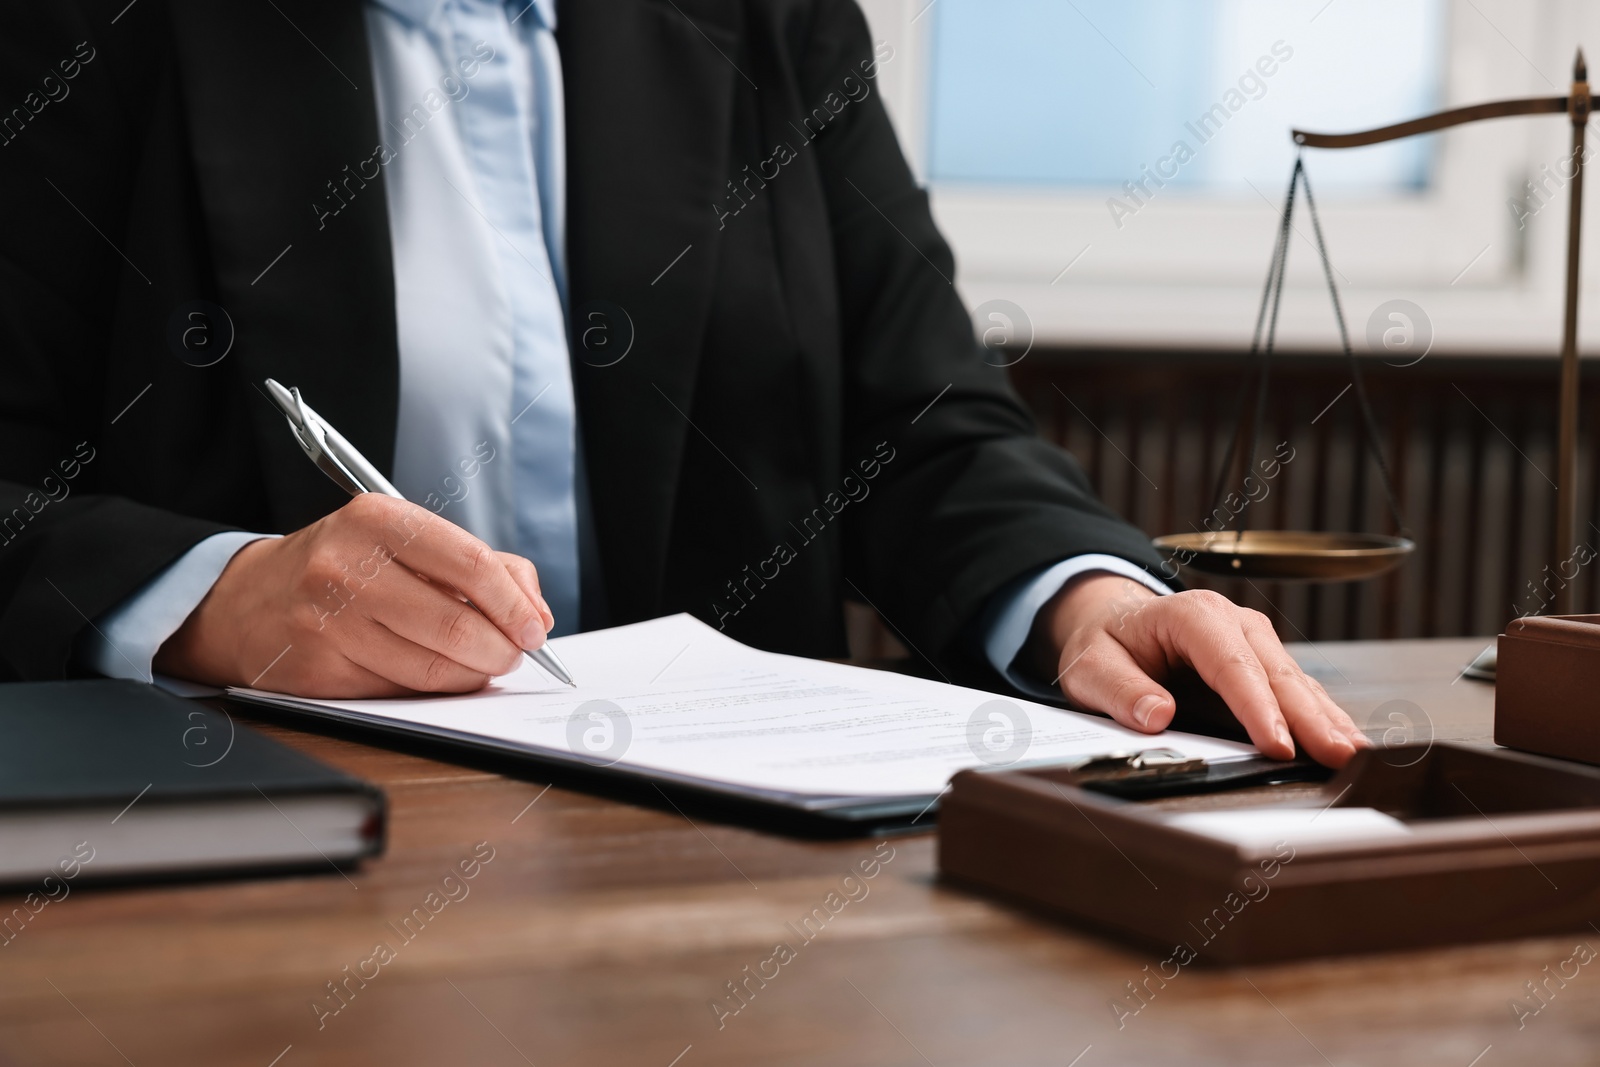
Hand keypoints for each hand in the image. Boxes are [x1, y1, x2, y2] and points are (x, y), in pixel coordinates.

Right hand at [155, 495, 554, 696]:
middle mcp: (348, 567)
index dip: (514, 605)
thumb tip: (536, 613)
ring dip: (474, 675)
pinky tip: (437, 676)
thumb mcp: (405, 540)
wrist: (247, 600)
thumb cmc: (344, 567)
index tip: (534, 628)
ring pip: (433, 668)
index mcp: (379, 520)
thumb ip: (482, 565)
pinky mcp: (318, 670)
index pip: (471, 564)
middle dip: (501, 650)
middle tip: (512, 654)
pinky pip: (400, 692)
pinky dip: (434, 690)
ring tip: (482, 666)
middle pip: (457, 625)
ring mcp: (329, 621)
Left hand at [1028, 575, 1367, 766]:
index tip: (1276, 746)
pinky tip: (1341, 741)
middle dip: (1309, 717)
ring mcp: (1255, 642)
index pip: (1232, 665)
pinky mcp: (1264, 665)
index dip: (1257, 707)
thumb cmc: (1107, 645)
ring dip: (1326, 719)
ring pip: (1297, 682)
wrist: (1115, 624)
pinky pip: (1297, 692)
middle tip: (1337, 756)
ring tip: (1353, 755)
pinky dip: (1321, 717)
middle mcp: (1234, 622)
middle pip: (1277, 673)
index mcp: (1193, 615)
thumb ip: (1119, 690)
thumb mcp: (1091, 665)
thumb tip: (1155, 715)